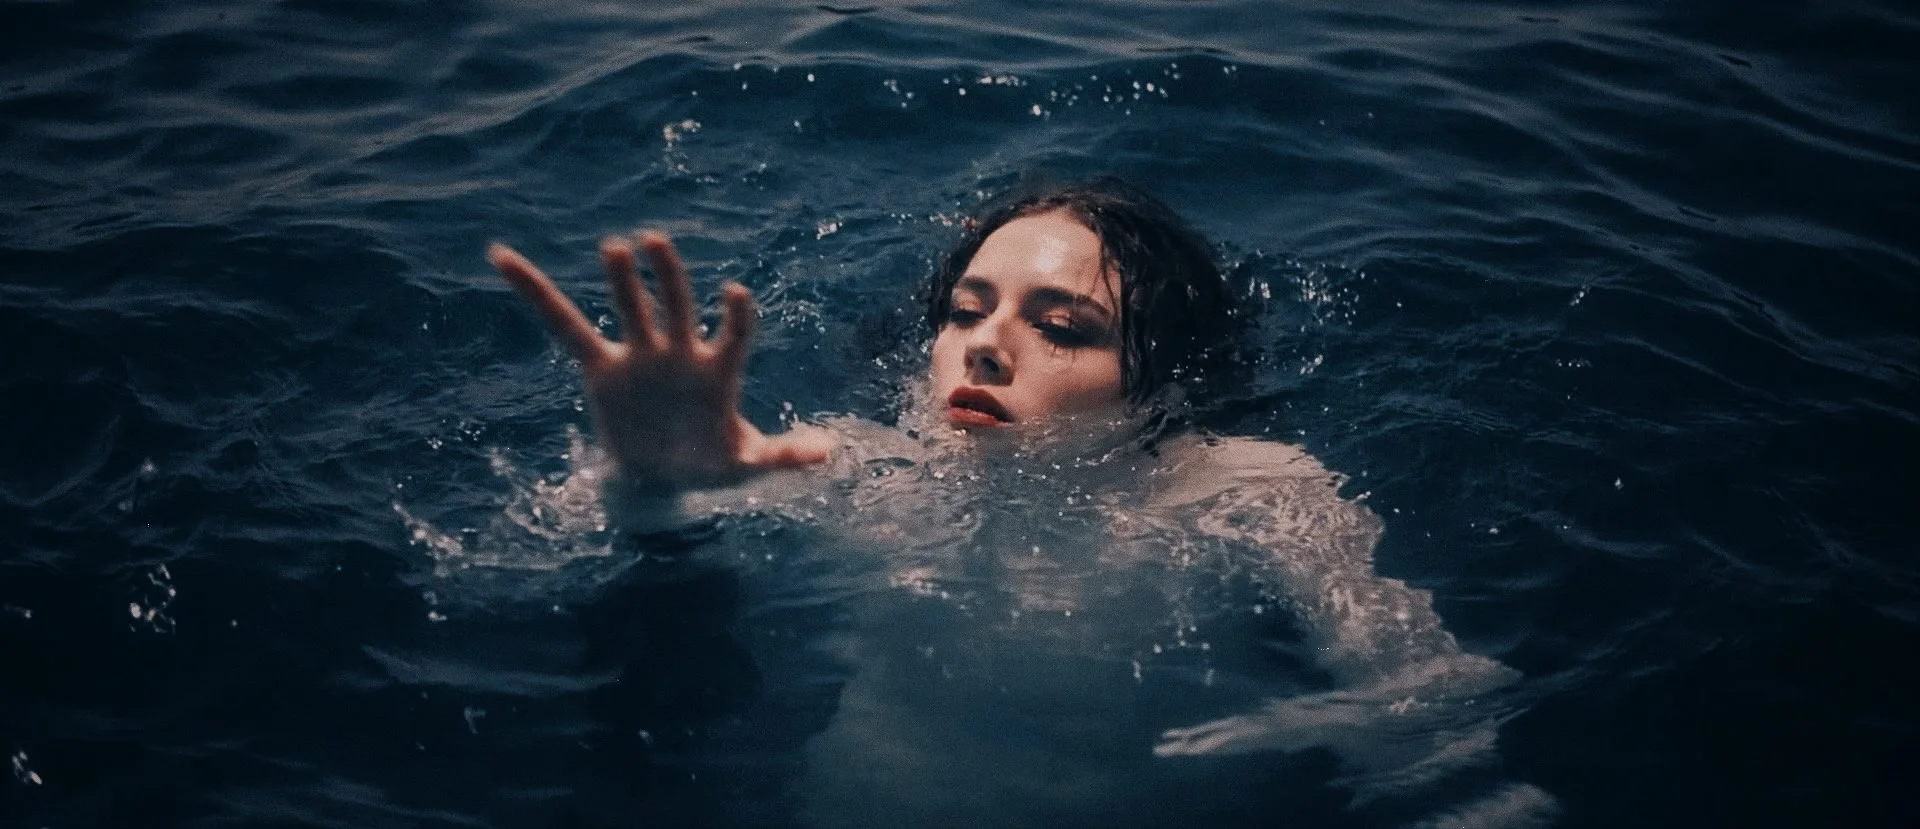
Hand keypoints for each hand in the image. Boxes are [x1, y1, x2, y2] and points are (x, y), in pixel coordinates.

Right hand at [489, 231, 832, 490]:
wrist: (663, 476)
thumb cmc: (711, 462)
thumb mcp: (747, 465)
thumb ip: (782, 455)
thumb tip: (830, 452)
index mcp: (718, 372)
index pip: (733, 336)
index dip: (736, 317)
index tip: (735, 294)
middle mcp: (678, 353)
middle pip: (674, 309)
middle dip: (668, 279)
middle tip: (657, 244)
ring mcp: (639, 356)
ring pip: (631, 311)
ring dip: (625, 282)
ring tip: (617, 249)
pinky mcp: (601, 368)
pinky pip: (563, 327)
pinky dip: (535, 293)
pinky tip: (503, 258)